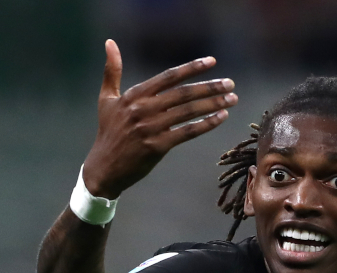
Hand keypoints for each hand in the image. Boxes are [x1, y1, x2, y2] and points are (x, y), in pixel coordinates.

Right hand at [83, 40, 238, 198]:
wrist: (104, 167)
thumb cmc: (108, 131)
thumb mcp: (107, 99)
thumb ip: (112, 71)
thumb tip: (110, 42)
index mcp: (135, 95)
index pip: (169, 76)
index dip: (192, 68)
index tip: (212, 62)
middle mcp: (143, 109)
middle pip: (183, 93)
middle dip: (210, 87)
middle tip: (230, 83)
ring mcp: (150, 128)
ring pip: (188, 112)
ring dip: (213, 104)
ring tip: (232, 99)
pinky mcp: (157, 146)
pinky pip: (187, 132)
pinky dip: (206, 124)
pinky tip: (221, 117)